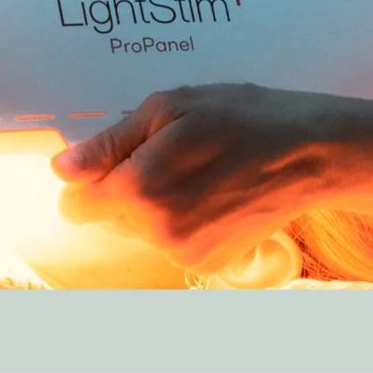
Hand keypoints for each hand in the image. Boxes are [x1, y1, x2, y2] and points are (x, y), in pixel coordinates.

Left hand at [50, 82, 344, 275]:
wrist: (308, 153)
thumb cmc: (241, 118)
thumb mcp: (168, 108)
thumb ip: (108, 144)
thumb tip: (63, 168)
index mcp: (140, 190)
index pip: (73, 206)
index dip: (89, 180)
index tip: (116, 160)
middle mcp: (158, 231)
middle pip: (108, 217)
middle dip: (126, 189)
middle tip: (170, 155)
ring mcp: (184, 253)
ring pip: (140, 231)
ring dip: (155, 206)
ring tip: (197, 171)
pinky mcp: (207, 264)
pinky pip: (171, 244)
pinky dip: (182, 223)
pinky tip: (212, 195)